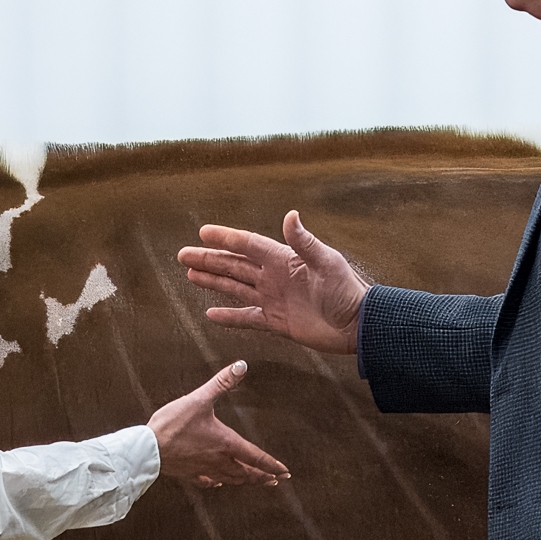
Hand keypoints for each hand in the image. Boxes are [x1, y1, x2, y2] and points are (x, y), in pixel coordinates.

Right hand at [149, 362, 289, 488]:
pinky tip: (219, 483)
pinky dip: (218, 483)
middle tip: (275, 480)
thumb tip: (241, 366)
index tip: (284, 471)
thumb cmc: (173, 424)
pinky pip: (208, 482)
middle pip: (246, 472)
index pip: (256, 457)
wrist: (148, 448)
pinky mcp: (189, 474)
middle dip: (262, 477)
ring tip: (254, 482)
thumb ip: (222, 382)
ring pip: (231, 479)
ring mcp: (204, 470)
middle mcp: (219, 460)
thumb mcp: (199, 398)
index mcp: (226, 443)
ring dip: (245, 481)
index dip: (272, 464)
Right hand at [178, 211, 368, 356]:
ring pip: (235, 287)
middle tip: (183, 254)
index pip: (248, 245)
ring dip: (214, 281)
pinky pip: (247, 317)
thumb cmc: (346, 290)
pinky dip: (229, 317)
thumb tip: (290, 215)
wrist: (357, 324)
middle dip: (209, 259)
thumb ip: (305, 242)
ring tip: (191, 274)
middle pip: (234, 265)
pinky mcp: (277, 321)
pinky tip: (211, 314)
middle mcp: (275, 277)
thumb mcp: (326, 263)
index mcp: (284, 259)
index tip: (203, 232)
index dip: (225, 238)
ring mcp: (274, 299)